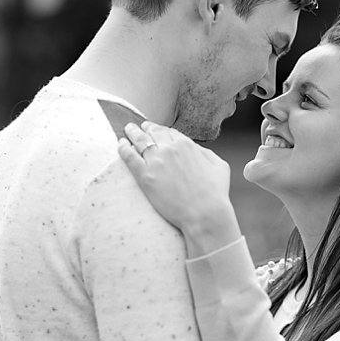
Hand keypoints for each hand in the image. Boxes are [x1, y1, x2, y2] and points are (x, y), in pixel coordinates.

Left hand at [118, 121, 240, 255]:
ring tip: (127, 130)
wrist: (204, 213)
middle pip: (152, 133)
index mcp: (186, 145)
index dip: (160, 129)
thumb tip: (196, 149)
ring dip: (132, 133)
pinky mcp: (145, 176)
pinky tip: (120, 144)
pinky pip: (129, 157)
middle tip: (138, 127)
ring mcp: (156, 162)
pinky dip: (123, 148)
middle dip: (145, 128)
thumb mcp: (219, 165)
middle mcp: (169, 149)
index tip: (155, 129)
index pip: (169, 132)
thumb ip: (205, 153)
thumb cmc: (215, 193)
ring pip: (139, 141)